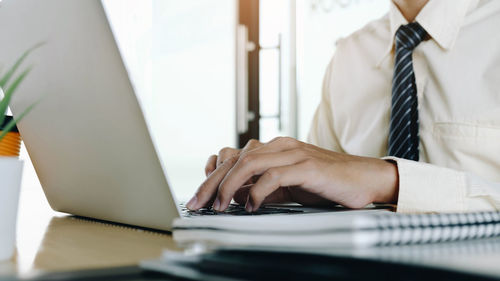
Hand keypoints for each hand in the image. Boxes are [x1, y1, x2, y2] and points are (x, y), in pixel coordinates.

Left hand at [187, 137, 398, 211]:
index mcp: (274, 148)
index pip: (234, 157)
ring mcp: (293, 153)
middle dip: (212, 182)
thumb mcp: (288, 186)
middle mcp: (280, 146)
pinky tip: (252, 206)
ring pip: (249, 163)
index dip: (213, 175)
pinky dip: (257, 192)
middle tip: (197, 203)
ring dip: (229, 186)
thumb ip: (263, 188)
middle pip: (236, 159)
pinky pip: (273, 175)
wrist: (363, 179)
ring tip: (220, 207)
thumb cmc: (326, 183)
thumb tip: (236, 198)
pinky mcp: (307, 166)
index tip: (200, 195)